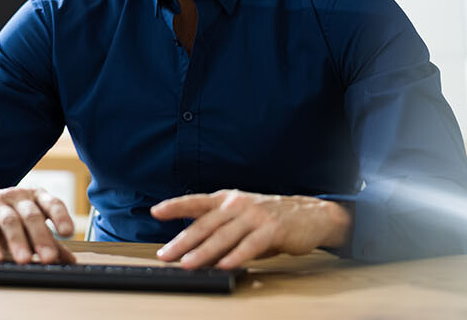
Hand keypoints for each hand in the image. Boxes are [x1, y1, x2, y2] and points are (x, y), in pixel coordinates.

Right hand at [0, 187, 76, 263]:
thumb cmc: (6, 216)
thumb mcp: (28, 225)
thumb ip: (49, 240)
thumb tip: (70, 260)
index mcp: (34, 197)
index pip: (52, 203)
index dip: (61, 216)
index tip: (68, 232)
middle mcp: (17, 196)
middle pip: (31, 215)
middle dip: (41, 237)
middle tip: (49, 257)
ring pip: (9, 221)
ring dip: (18, 241)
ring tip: (24, 260)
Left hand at [150, 189, 349, 269]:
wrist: (310, 215)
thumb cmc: (270, 219)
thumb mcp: (241, 219)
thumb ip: (220, 232)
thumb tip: (194, 253)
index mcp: (227, 199)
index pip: (196, 201)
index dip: (175, 206)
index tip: (156, 211)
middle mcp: (238, 204)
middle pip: (205, 224)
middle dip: (183, 241)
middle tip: (166, 255)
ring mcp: (255, 216)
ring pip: (224, 236)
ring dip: (204, 252)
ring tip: (188, 264)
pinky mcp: (272, 229)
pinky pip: (250, 245)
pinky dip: (236, 256)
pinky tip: (224, 265)